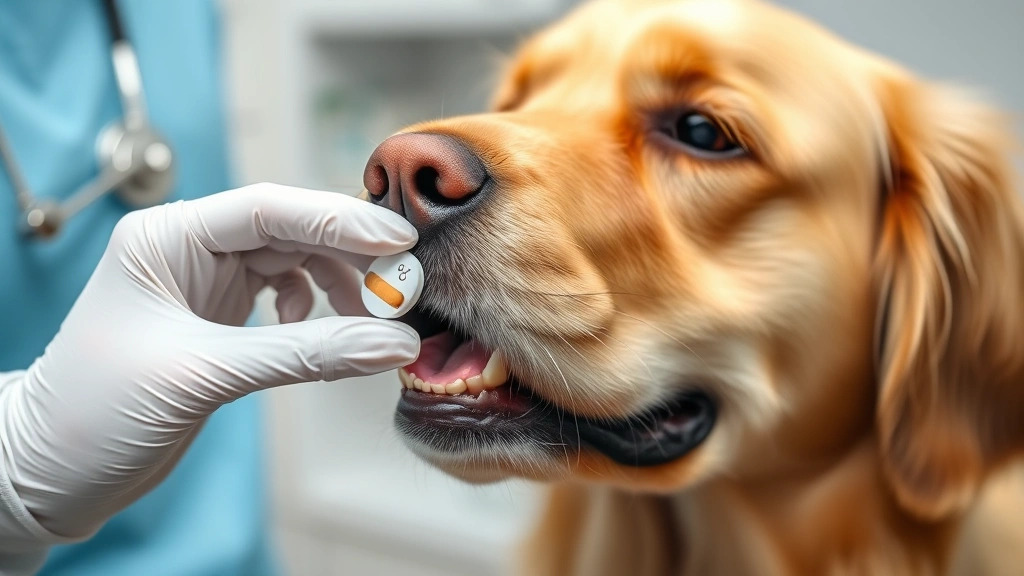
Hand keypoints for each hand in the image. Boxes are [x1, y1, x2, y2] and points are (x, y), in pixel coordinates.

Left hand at [0, 183, 419, 538]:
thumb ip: (305, 353)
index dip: (338, 219)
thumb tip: (393, 343)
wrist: (49, 472)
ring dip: (336, 285)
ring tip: (368, 319)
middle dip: (348, 255)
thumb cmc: (96, 413)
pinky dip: (313, 312)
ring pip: (292, 262)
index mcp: (167, 239)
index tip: (396, 240)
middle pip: (289, 231)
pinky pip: (284, 298)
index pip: (267, 208)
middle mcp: (187, 249)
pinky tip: (316, 334)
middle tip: (401, 284)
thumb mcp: (205, 374)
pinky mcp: (217, 318)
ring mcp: (203, 282)